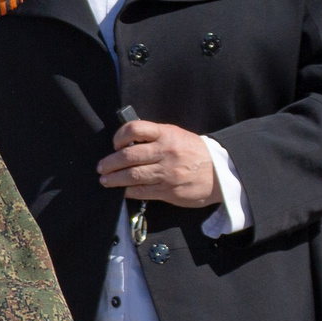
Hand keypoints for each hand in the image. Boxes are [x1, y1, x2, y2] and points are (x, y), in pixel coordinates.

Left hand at [98, 120, 219, 206]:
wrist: (219, 172)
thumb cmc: (194, 153)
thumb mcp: (177, 136)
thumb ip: (154, 138)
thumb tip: (126, 143)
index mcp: (167, 134)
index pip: (135, 129)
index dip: (119, 136)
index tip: (115, 144)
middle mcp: (166, 152)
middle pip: (128, 156)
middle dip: (110, 162)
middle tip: (101, 167)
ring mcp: (167, 172)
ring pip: (132, 175)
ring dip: (113, 179)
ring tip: (105, 180)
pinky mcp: (168, 191)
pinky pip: (141, 191)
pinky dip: (127, 191)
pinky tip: (121, 190)